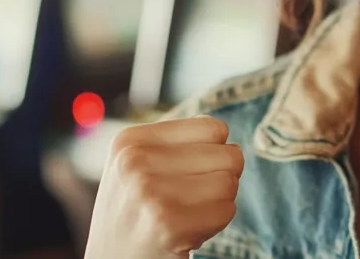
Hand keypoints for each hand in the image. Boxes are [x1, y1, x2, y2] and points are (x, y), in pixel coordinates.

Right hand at [84, 116, 243, 258]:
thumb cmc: (137, 213)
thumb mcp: (138, 167)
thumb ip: (176, 142)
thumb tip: (221, 131)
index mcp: (130, 140)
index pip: (214, 128)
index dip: (213, 153)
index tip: (186, 176)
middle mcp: (135, 161)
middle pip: (229, 155)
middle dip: (219, 179)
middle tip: (189, 200)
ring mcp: (149, 192)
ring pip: (230, 183)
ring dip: (218, 203)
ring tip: (187, 214)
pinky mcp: (168, 224)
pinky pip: (226, 211)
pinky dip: (215, 224)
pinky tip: (188, 231)